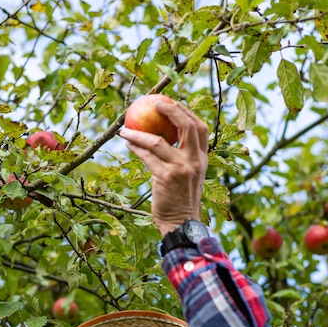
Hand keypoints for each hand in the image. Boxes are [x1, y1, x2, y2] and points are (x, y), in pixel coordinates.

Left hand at [120, 101, 208, 236]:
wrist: (181, 223)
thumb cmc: (181, 201)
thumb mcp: (189, 177)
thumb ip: (184, 159)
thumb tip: (167, 139)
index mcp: (202, 159)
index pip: (200, 128)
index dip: (186, 112)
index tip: (171, 102)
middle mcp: (194, 161)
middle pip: (185, 126)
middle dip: (170, 110)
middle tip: (153, 103)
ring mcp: (180, 169)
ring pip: (158, 141)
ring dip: (138, 132)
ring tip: (125, 128)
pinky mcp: (165, 177)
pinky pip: (147, 157)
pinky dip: (136, 147)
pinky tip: (127, 143)